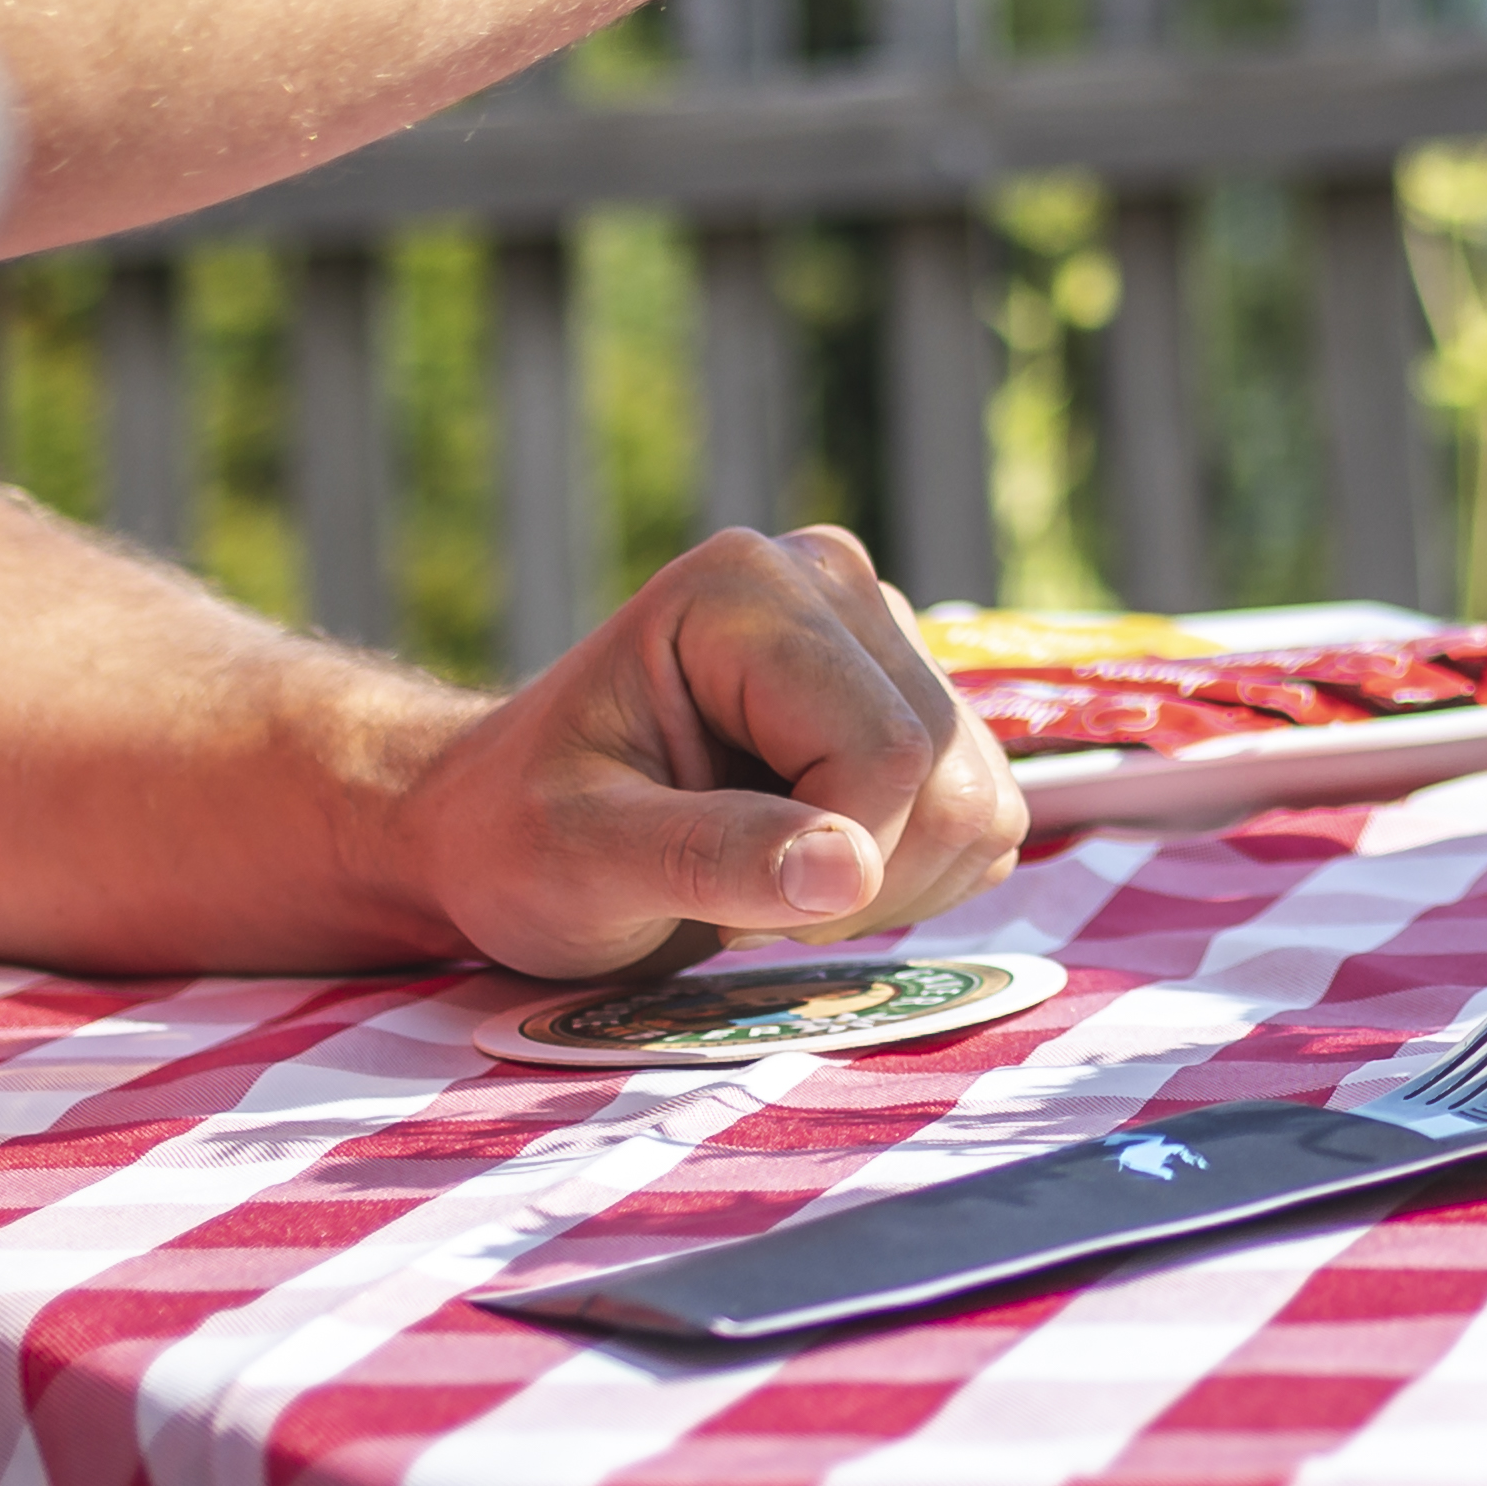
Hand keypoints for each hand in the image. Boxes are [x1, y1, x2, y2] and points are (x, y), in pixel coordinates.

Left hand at [393, 524, 1021, 979]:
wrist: (503, 829)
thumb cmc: (516, 838)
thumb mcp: (581, 860)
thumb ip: (712, 858)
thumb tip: (847, 870)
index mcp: (746, 591)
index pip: (883, 753)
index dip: (834, 861)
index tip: (720, 901)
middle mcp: (834, 583)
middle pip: (946, 773)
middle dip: (862, 878)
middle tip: (738, 898)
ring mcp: (881, 635)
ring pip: (982, 796)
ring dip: (890, 882)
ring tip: (767, 878)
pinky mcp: (911, 694)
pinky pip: (983, 809)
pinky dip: (913, 873)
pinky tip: (810, 863)